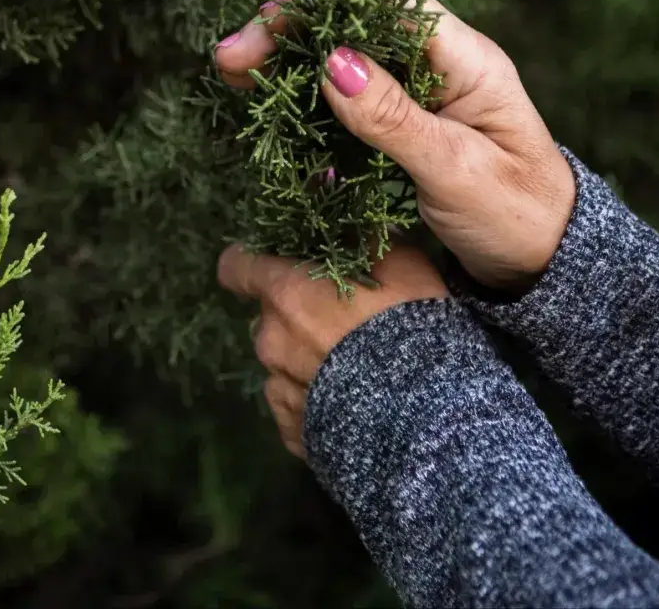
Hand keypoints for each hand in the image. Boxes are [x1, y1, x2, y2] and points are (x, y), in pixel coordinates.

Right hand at [215, 0, 575, 291]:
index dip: (318, 5)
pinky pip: (345, 100)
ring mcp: (419, 93)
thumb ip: (394, 118)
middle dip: (287, 34)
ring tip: (233, 80)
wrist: (547, 263)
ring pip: (341, 58)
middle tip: (227, 62)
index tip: (263, 32)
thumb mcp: (455, 170)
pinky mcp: (402, 124)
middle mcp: (438, 63)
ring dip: (287, 66)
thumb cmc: (517, 215)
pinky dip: (304, 103)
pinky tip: (271, 118)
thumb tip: (333, 61)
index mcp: (464, 58)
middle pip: (352, 22)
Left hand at [217, 242, 447, 458]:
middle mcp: (270, 340)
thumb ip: (367, 242)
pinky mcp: (292, 431)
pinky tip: (352, 406)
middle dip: (296, 315)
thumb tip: (354, 228)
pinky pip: (296, 407)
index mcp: (286, 293)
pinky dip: (316, 403)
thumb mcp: (403, 267)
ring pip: (282, 363)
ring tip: (355, 373)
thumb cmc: (409, 329)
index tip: (270, 264)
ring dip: (307, 361)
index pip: (236, 267)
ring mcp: (278, 389)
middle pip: (269, 318)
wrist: (422, 419)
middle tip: (343, 324)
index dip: (249, 263)